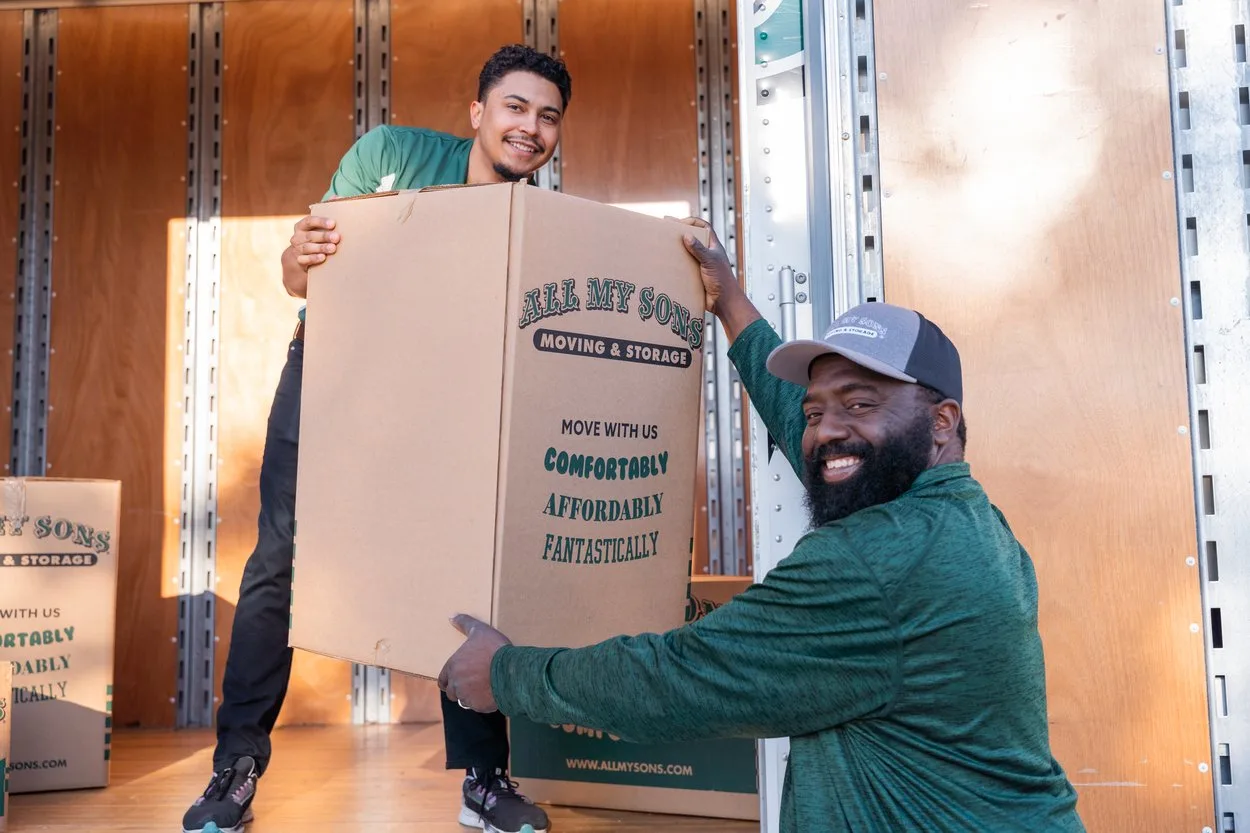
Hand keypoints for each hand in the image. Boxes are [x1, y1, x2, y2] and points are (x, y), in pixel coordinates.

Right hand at [281, 215, 339, 297]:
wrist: (301, 259)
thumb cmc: (315, 241)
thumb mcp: (316, 232)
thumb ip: (327, 227)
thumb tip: (348, 220)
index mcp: (302, 227)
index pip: (309, 221)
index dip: (321, 222)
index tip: (333, 223)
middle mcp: (298, 237)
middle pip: (311, 235)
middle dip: (324, 236)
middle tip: (336, 237)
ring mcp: (297, 249)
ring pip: (308, 247)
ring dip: (321, 247)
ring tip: (333, 248)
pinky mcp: (299, 260)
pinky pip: (305, 259)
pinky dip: (314, 258)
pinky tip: (323, 258)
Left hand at [437, 614, 510, 712]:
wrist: (512, 671)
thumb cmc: (494, 649)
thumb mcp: (480, 631)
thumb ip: (465, 623)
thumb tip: (452, 616)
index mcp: (453, 667)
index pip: (442, 680)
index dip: (449, 679)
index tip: (458, 677)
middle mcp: (456, 684)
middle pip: (452, 692)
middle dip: (460, 689)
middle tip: (473, 682)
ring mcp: (467, 697)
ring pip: (464, 700)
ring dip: (470, 696)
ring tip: (483, 688)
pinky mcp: (480, 706)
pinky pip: (477, 707)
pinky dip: (482, 702)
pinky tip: (492, 693)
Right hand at [668, 216, 760, 341]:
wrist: (723, 302)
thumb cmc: (722, 280)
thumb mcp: (710, 261)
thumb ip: (699, 249)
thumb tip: (686, 236)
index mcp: (713, 246)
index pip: (704, 227)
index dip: (692, 222)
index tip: (678, 222)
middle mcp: (707, 254)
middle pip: (693, 239)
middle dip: (680, 234)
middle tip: (665, 231)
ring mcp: (701, 265)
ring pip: (687, 253)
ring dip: (677, 251)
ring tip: (663, 248)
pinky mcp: (696, 276)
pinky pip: (684, 268)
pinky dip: (676, 266)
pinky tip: (666, 266)